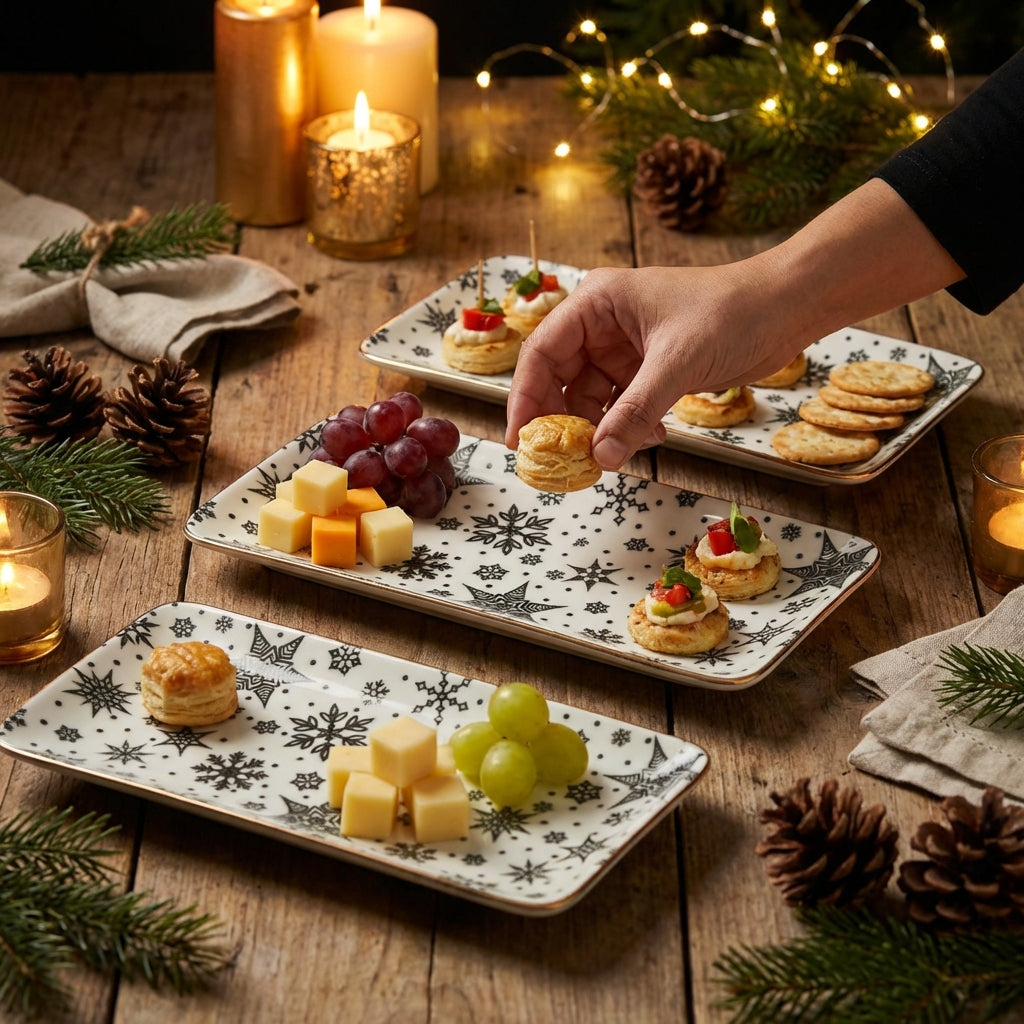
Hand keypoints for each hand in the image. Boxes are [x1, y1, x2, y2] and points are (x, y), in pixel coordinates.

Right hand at [504, 262, 800, 469]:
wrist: (788, 307)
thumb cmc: (733, 312)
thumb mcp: (677, 363)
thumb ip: (635, 411)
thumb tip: (600, 457)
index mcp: (597, 303)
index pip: (542, 353)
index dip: (525, 398)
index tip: (519, 440)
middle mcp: (603, 324)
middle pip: (561, 380)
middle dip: (565, 422)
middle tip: (566, 461)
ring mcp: (626, 348)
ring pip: (593, 399)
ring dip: (603, 430)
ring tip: (619, 453)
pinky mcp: (649, 368)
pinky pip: (623, 406)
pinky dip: (630, 427)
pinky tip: (653, 438)